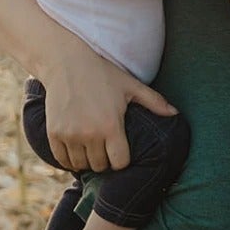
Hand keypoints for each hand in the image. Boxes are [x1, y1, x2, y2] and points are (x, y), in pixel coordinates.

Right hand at [41, 49, 176, 172]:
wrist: (67, 64)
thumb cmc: (103, 74)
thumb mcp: (131, 86)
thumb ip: (154, 102)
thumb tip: (176, 114)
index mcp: (111, 126)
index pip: (120, 162)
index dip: (122, 160)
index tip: (121, 151)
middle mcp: (89, 134)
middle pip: (100, 166)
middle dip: (105, 160)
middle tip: (106, 149)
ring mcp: (70, 135)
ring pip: (80, 165)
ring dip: (87, 160)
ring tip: (92, 149)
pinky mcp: (54, 133)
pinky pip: (62, 160)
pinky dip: (69, 159)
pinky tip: (76, 149)